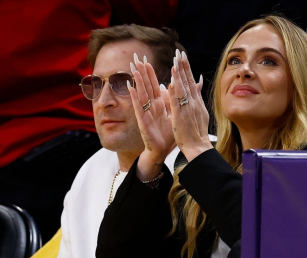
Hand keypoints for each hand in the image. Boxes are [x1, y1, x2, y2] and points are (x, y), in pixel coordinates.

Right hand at [128, 53, 173, 180]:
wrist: (163, 150)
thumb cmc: (168, 134)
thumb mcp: (175, 113)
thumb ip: (175, 99)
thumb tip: (176, 86)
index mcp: (159, 104)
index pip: (153, 85)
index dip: (150, 73)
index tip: (146, 60)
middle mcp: (151, 106)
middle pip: (145, 86)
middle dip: (141, 72)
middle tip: (136, 58)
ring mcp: (145, 113)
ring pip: (141, 94)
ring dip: (137, 81)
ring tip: (133, 68)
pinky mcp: (142, 121)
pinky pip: (138, 107)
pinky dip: (134, 97)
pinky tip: (130, 88)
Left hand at [169, 50, 211, 161]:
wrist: (198, 146)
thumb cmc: (197, 132)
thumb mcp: (200, 111)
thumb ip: (198, 97)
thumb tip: (198, 84)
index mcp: (196, 101)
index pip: (191, 82)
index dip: (187, 68)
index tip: (183, 56)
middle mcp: (193, 102)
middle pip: (187, 81)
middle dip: (183, 66)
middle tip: (179, 52)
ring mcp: (187, 108)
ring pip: (182, 88)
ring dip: (179, 74)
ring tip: (175, 60)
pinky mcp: (180, 116)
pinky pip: (177, 101)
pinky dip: (175, 90)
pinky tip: (172, 80)